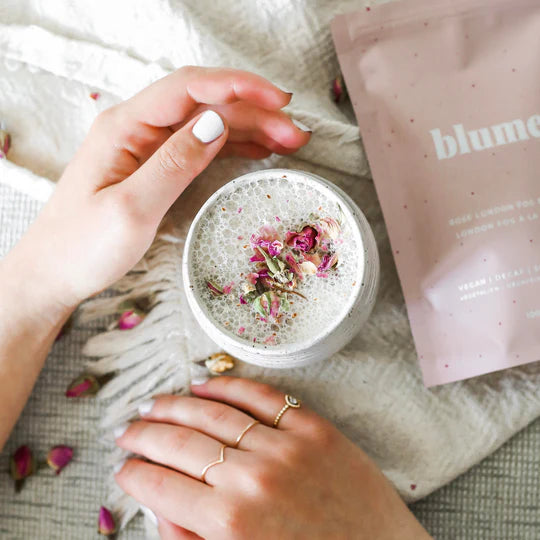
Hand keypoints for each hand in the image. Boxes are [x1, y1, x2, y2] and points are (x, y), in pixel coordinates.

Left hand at [5, 66, 308, 318]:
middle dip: (254, 112)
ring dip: (250, 128)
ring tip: (289, 142)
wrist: (54, 274)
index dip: (238, 87)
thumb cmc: (82, 246)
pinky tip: (259, 151)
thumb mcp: (131, 208)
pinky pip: (200, 146)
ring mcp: (146, 147)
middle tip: (296, 134)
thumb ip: (174, 163)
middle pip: (205, 104)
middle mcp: (136, 128)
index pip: (189, 88)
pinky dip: (233, 146)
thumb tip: (216, 123)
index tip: (278, 102)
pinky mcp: (154, 167)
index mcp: (125, 127)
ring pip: (207, 124)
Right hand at [114, 377, 430, 539]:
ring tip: (154, 403)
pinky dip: (228, 385)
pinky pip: (262, 396)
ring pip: (214, 412)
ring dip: (176, 404)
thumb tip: (160, 508)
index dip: (134, 473)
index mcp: (231, 523)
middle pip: (181, 442)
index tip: (123, 467)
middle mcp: (253, 477)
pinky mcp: (314, 428)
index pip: (161, 485)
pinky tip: (205, 383)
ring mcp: (285, 446)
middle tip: (127, 430)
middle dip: (145, 434)